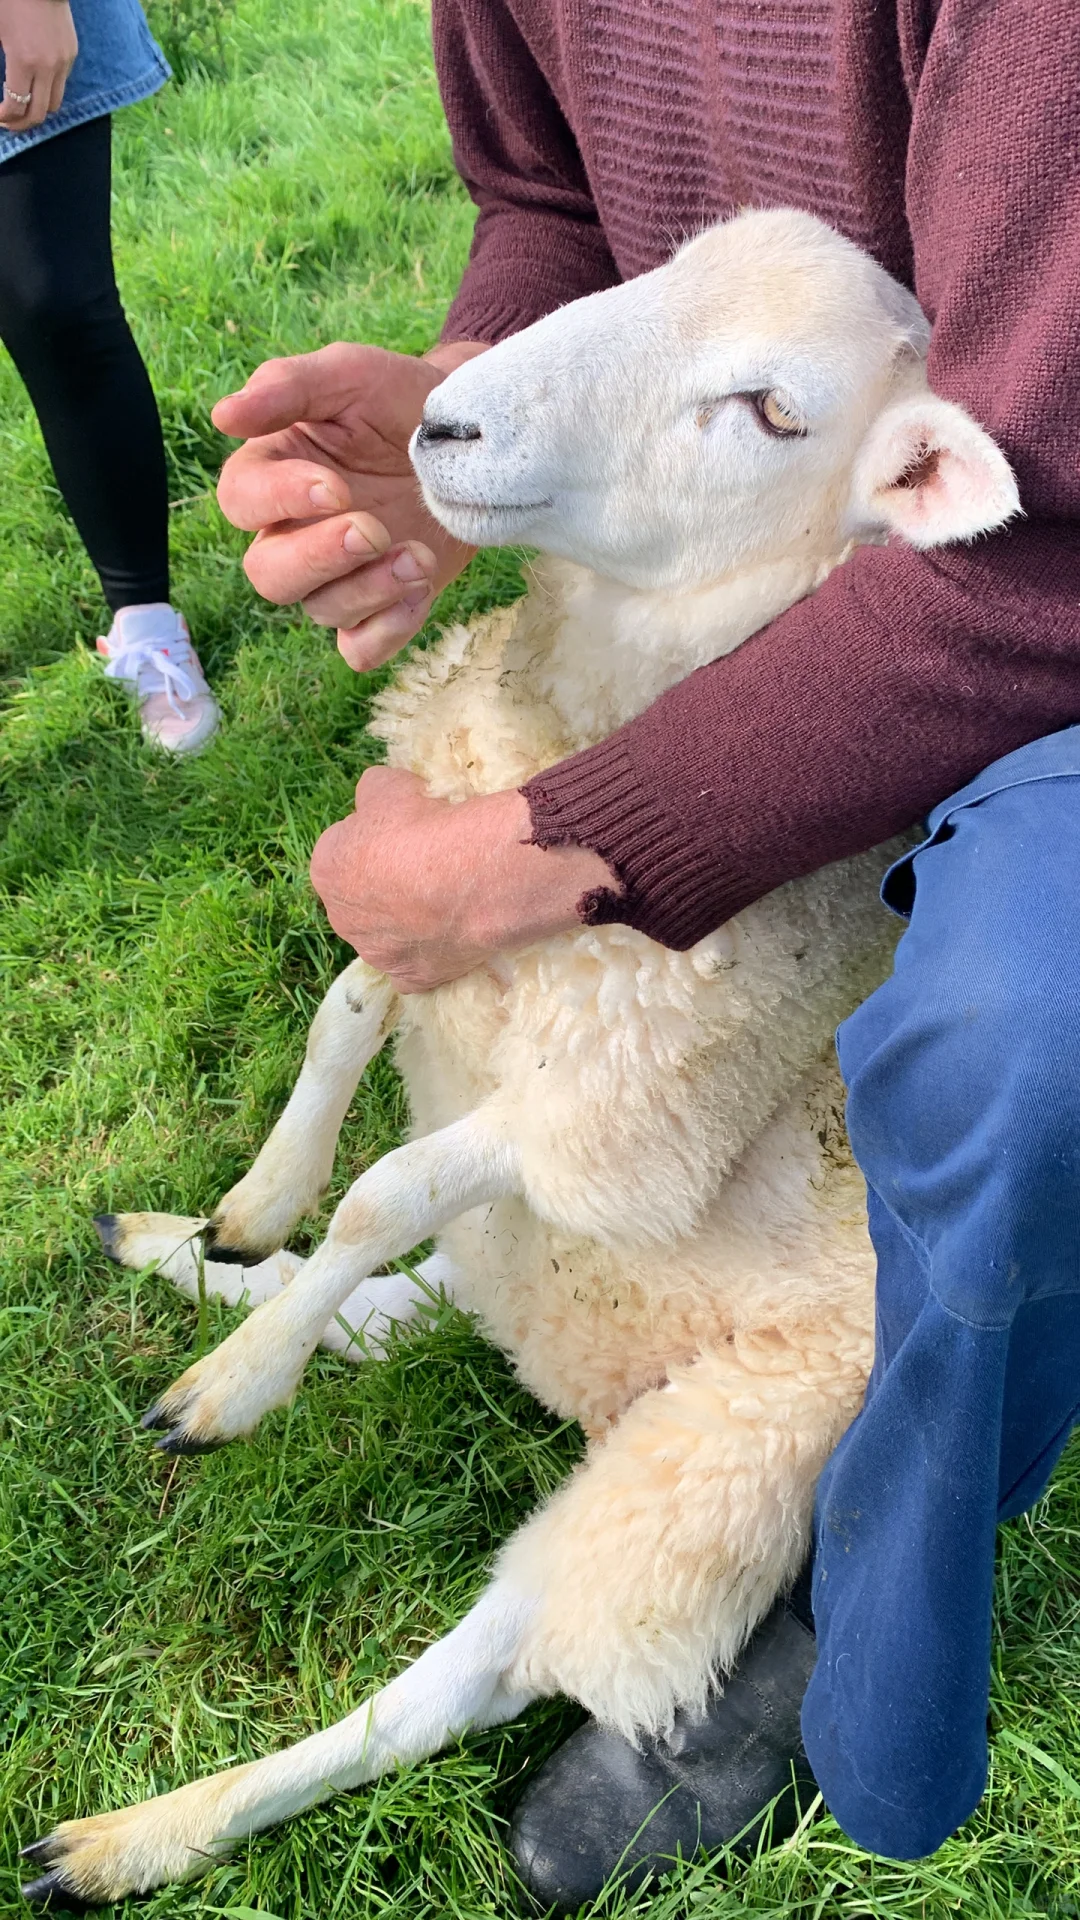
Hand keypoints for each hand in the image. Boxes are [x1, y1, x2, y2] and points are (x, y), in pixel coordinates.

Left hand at [0, 0, 77, 127]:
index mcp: (22, 61)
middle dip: (22, 124)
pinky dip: (48, 91)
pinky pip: (61, 84)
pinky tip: (36, 84)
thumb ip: (2, 66)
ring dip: (38, 111)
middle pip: (38, 114)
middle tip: (10, 123)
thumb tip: (5, 89)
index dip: (5, 119)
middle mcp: (46, 68)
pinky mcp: (71, 55)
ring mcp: (62, 62)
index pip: (15, 107)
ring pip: (54, 104)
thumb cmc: (11, 2)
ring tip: (25, 107)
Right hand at [213, 340, 487, 670]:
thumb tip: (224, 415)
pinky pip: (361, 649)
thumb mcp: (348, 375)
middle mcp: (294, 532)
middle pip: (269, 574)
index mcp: (273, 474)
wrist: (466, 436)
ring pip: (321, 610)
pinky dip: (387, 632)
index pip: (241, 501)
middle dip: (319, 558)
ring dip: (372, 589)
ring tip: (419, 554)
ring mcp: (337, 576)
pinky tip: (420, 592)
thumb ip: (286, 387)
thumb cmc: (396, 399)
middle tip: (373, 530)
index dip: (280, 502)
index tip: (335, 488)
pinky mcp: (379, 606)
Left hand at [310, 768, 620, 991]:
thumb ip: (371, 793)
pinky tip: (448, 932)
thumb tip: (374, 801)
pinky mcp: (412, 978)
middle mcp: (342, 918)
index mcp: (327, 869)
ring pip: (386, 934)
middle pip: (361, 895)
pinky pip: (414, 965)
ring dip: (404, 919)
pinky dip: (427, 952)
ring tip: (444, 897)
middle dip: (384, 882)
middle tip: (425, 864)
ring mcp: (376, 954)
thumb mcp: (389, 784)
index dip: (375, 837)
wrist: (475, 875)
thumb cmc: (425, 826)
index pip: (344, 848)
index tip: (405, 832)